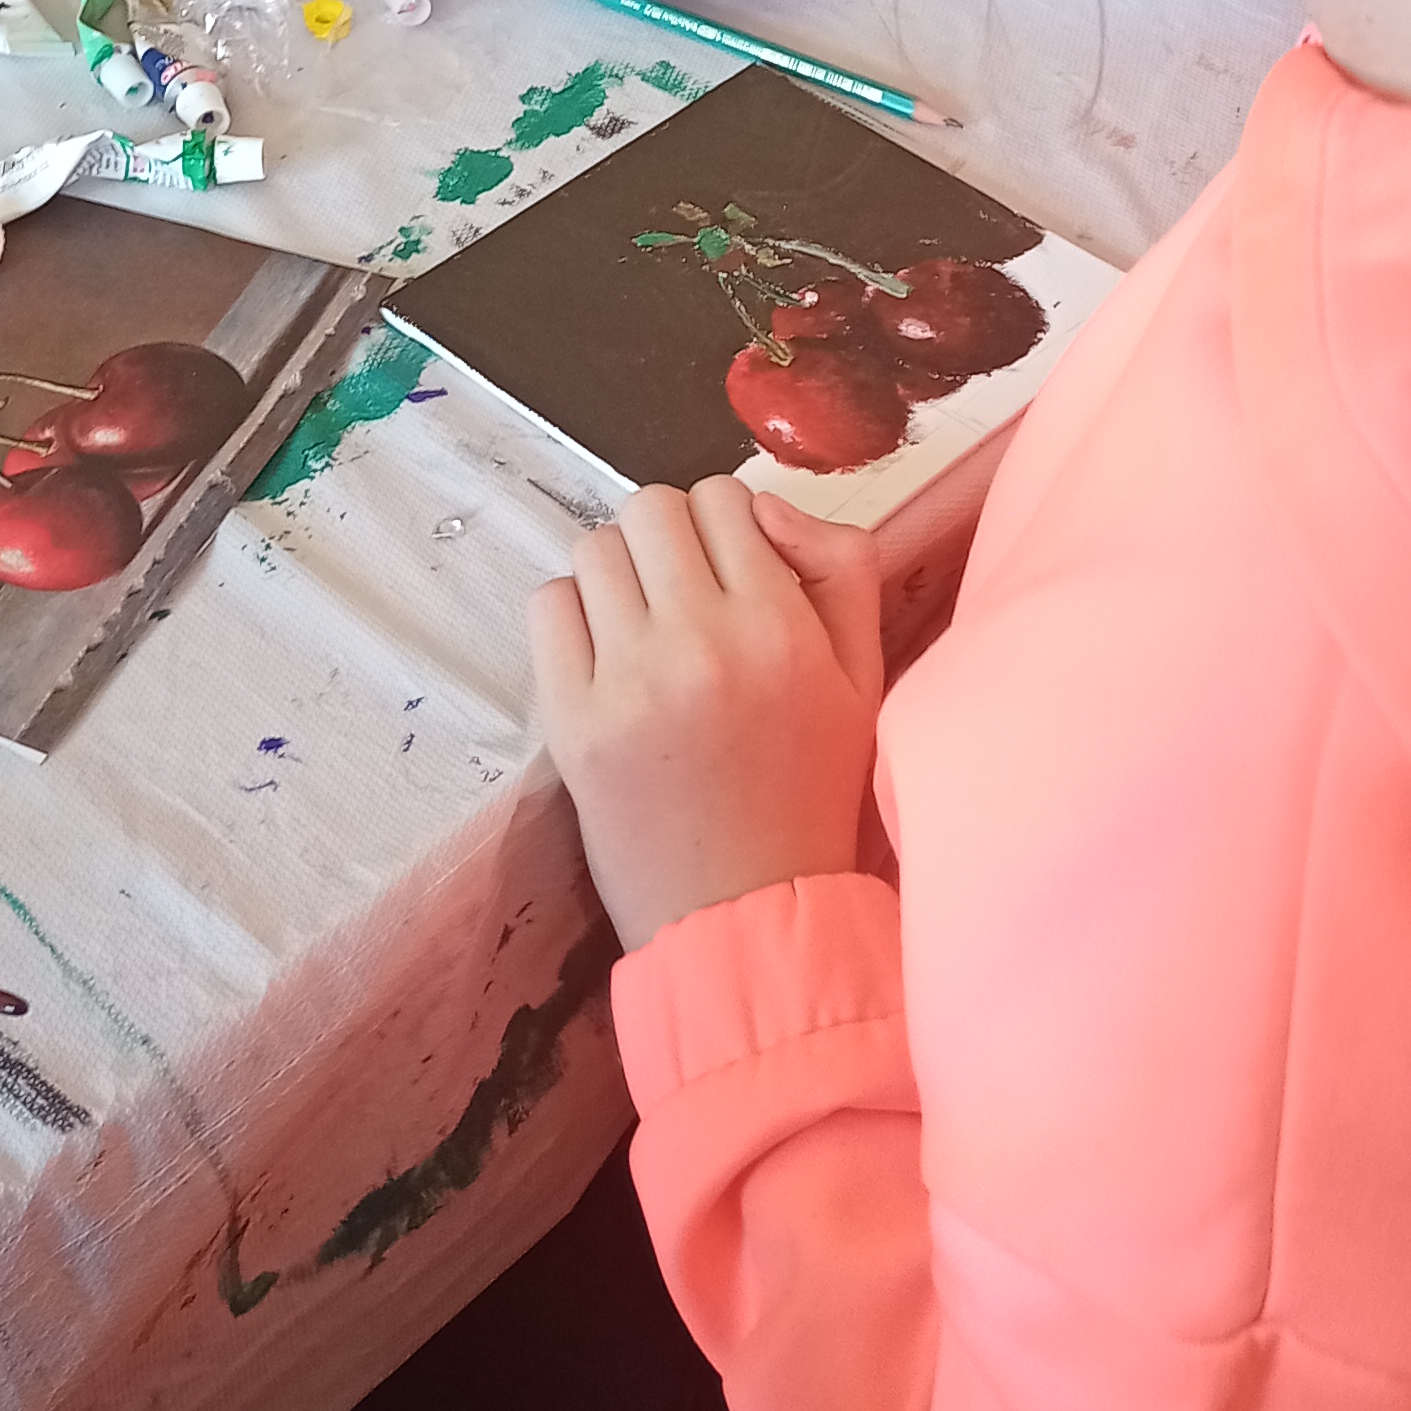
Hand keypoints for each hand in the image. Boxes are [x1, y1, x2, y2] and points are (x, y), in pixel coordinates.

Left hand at [530, 479, 881, 950]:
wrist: (745, 912)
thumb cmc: (812, 796)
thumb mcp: (863, 678)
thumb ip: (841, 569)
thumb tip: (766, 506)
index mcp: (782, 627)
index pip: (725, 497)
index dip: (726, 525)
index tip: (731, 572)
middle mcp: (701, 640)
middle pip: (651, 508)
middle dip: (667, 538)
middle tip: (681, 595)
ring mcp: (628, 679)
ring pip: (594, 548)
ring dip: (618, 573)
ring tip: (641, 628)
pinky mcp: (571, 719)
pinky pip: (547, 605)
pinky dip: (571, 614)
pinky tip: (603, 657)